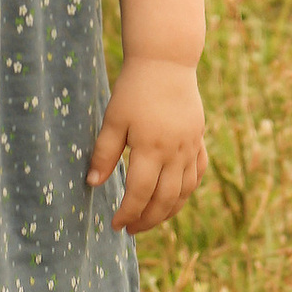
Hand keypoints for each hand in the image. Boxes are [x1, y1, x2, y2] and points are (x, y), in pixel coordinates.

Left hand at [87, 56, 206, 234]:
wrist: (166, 62)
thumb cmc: (134, 89)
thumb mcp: (113, 119)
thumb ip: (104, 153)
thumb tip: (93, 183)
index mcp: (150, 148)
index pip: (139, 193)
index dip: (127, 213)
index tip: (115, 225)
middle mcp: (175, 153)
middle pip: (164, 199)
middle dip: (147, 220)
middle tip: (130, 229)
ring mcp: (190, 147)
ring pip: (184, 192)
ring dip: (168, 211)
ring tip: (150, 220)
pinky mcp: (198, 139)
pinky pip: (198, 174)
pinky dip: (187, 191)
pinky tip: (175, 199)